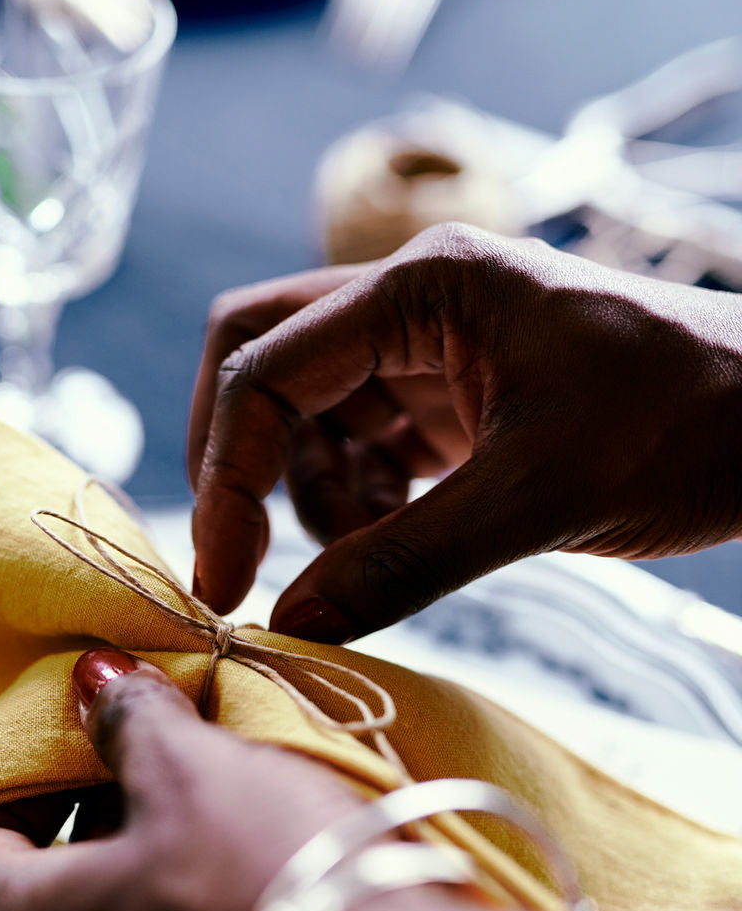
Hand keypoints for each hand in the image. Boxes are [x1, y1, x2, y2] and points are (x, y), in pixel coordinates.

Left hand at [0, 648, 360, 910]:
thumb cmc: (264, 880)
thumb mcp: (194, 770)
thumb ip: (132, 720)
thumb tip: (93, 683)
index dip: (6, 788)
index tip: (70, 744)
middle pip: (47, 896)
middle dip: (98, 819)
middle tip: (159, 761)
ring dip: (156, 871)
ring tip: (227, 811)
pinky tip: (268, 881)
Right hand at [189, 225, 741, 640]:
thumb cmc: (686, 425)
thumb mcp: (539, 498)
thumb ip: (404, 561)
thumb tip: (291, 623)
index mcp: (424, 286)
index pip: (267, 365)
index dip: (227, 475)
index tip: (223, 577)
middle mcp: (413, 303)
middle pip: (263, 362)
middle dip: (239, 463)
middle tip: (240, 559)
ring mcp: (433, 349)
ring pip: (307, 414)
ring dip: (304, 493)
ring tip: (361, 552)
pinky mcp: (456, 402)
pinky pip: (361, 447)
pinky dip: (352, 505)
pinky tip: (391, 540)